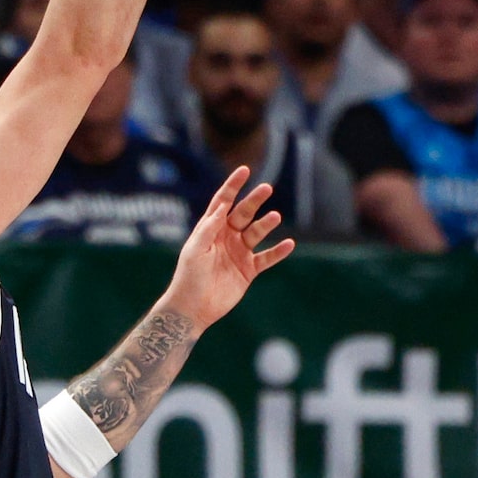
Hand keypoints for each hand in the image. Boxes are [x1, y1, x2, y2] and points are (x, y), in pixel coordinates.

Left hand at [164, 170, 293, 327]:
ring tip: (275, 217)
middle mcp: (227, 237)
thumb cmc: (189, 276)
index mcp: (211, 228)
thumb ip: (209, 228)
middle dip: (254, 200)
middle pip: (244, 213)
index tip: (244, 170)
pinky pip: (267, 258)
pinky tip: (289, 244)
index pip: (223, 201)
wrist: (193, 308)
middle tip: (267, 188)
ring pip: (257, 233)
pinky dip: (278, 252)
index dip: (233, 185)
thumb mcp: (196, 249)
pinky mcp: (248, 270)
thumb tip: (222, 206)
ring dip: (266, 224)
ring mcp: (239, 253)